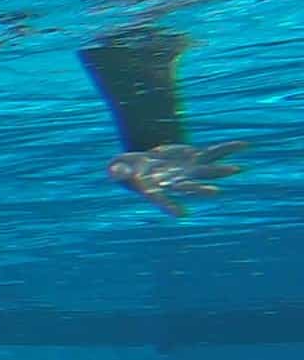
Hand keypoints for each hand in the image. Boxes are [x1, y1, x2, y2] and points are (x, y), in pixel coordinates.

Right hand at [111, 142, 246, 215]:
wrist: (141, 163)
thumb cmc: (125, 169)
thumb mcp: (117, 168)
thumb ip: (118, 171)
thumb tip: (115, 172)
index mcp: (156, 189)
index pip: (162, 199)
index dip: (170, 206)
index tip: (181, 214)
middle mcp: (177, 183)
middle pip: (190, 187)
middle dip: (201, 190)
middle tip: (215, 192)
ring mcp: (188, 171)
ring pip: (207, 171)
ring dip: (221, 171)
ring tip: (237, 169)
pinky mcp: (195, 158)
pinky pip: (214, 152)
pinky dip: (228, 148)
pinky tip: (244, 145)